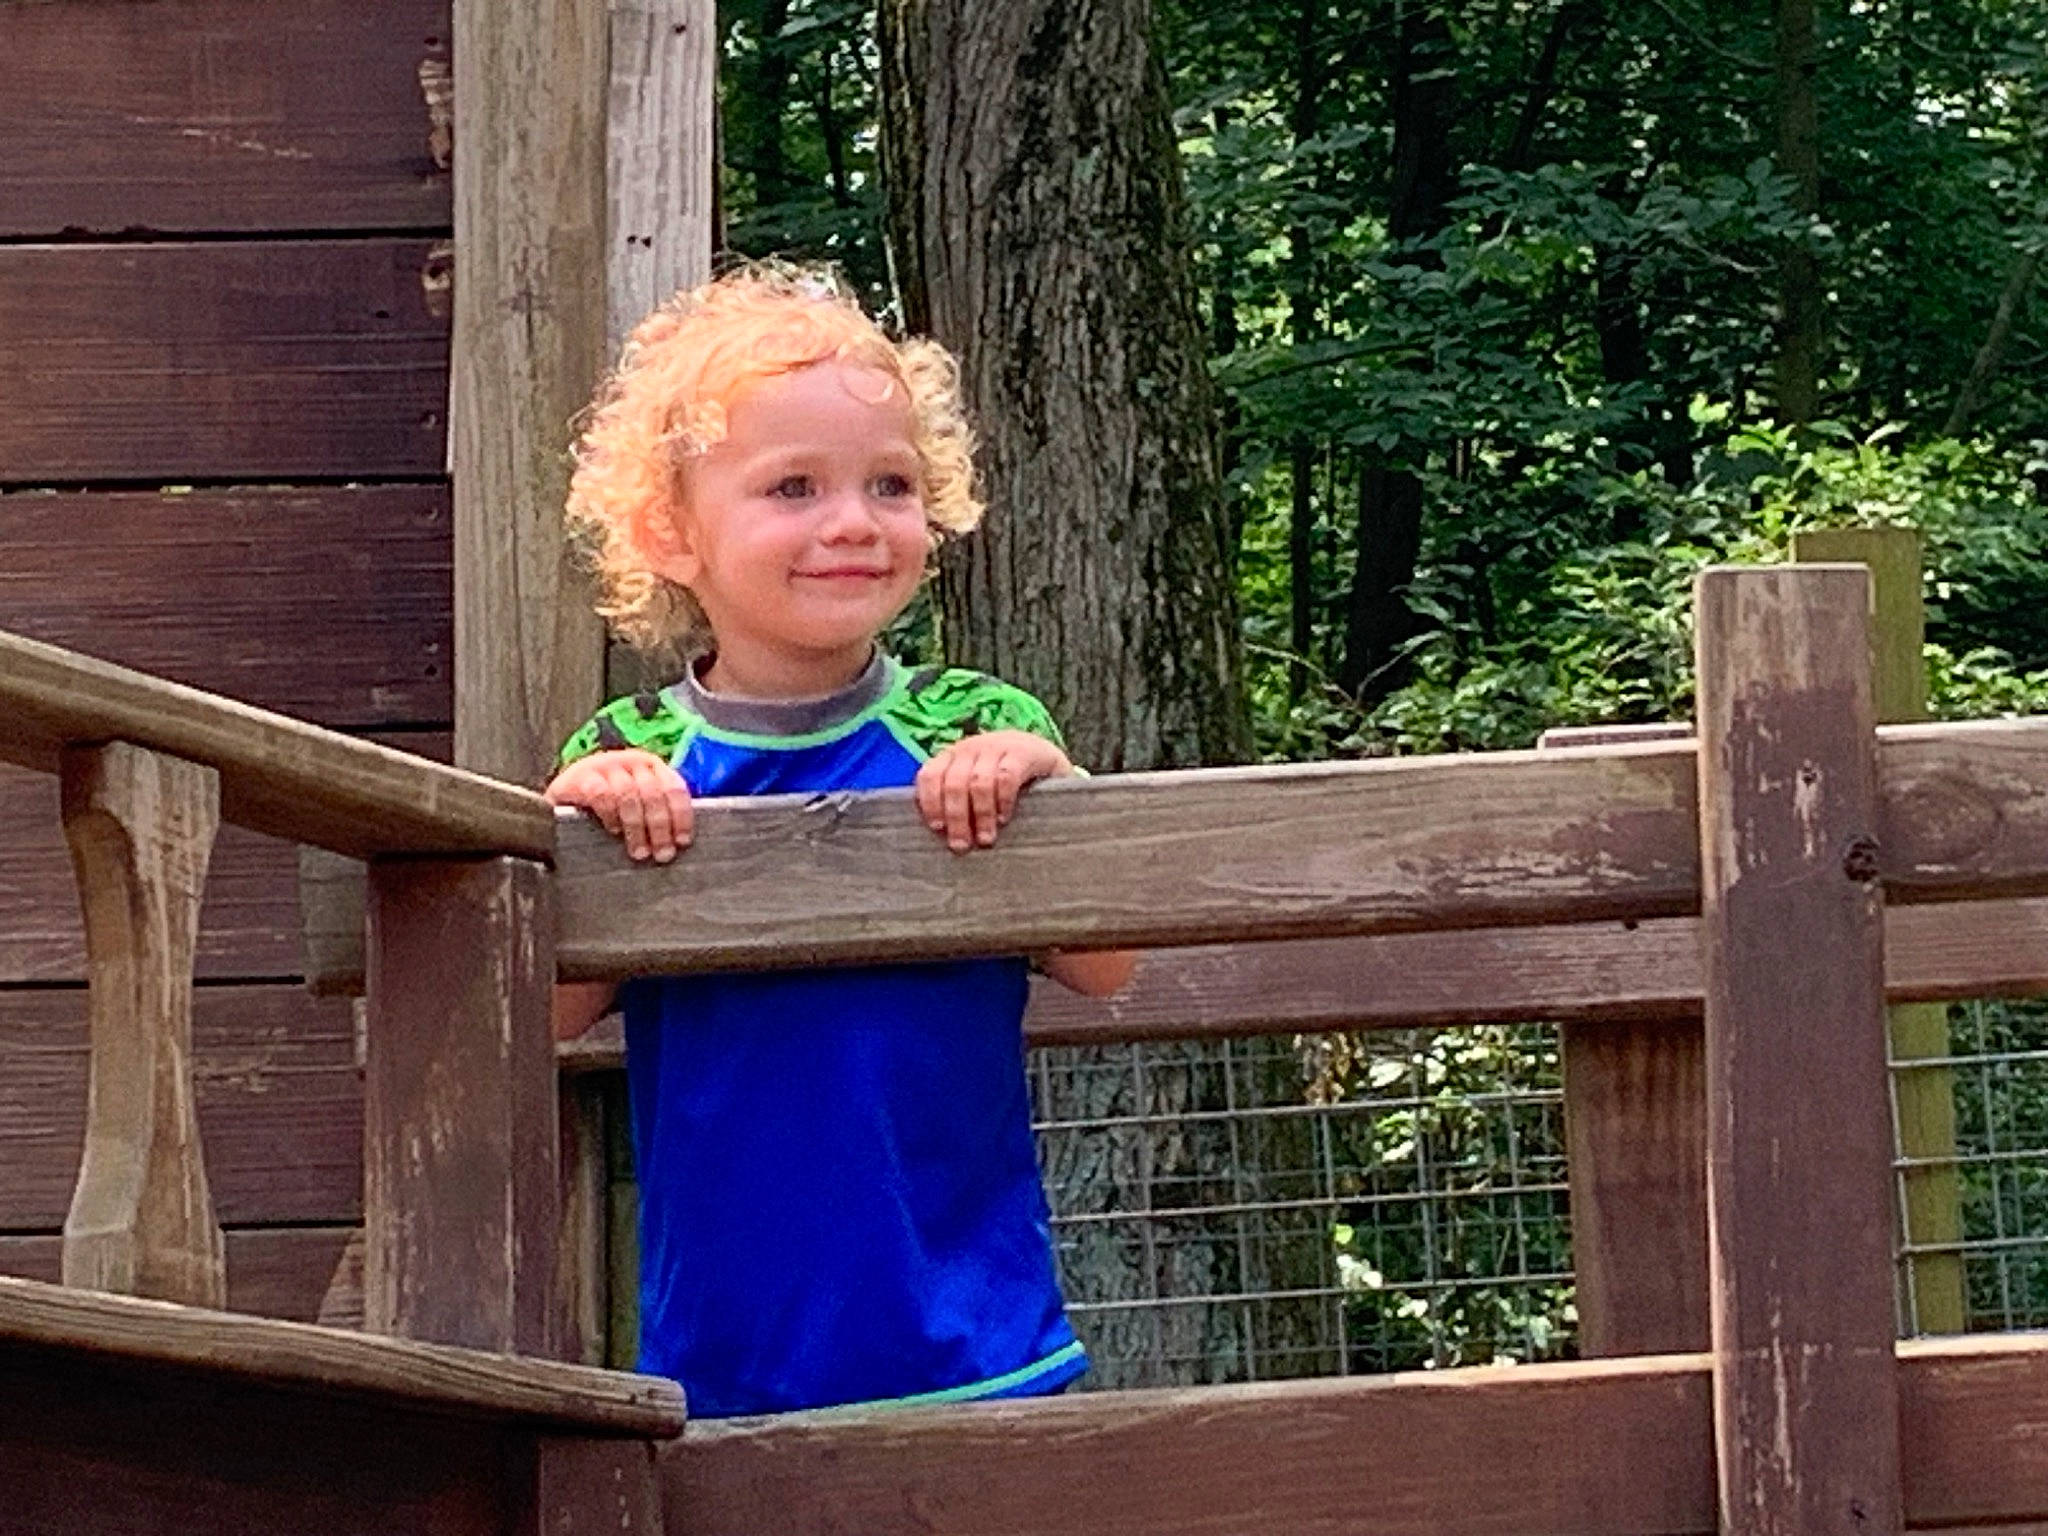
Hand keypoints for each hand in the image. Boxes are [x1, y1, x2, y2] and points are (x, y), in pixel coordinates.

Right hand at [545, 749, 693, 862]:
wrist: (564, 795)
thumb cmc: (608, 807)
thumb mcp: (637, 805)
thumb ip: (656, 814)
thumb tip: (679, 844)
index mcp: (652, 767)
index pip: (674, 787)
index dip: (681, 815)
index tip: (682, 841)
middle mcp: (631, 761)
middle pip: (653, 793)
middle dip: (661, 826)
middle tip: (662, 854)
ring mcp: (606, 765)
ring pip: (629, 794)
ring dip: (637, 827)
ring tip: (639, 852)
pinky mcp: (582, 776)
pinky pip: (600, 794)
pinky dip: (610, 814)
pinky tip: (613, 831)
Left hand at [914, 729, 1071, 852]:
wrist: (1042, 754)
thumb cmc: (1001, 779)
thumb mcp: (974, 782)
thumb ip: (956, 799)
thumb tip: (940, 834)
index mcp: (952, 756)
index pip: (930, 775)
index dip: (930, 802)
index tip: (937, 828)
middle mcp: (970, 748)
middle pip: (954, 783)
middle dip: (956, 817)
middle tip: (961, 845)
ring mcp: (996, 747)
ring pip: (979, 782)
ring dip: (980, 814)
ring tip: (985, 838)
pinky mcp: (1022, 753)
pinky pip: (1007, 777)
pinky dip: (1003, 801)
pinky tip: (1004, 818)